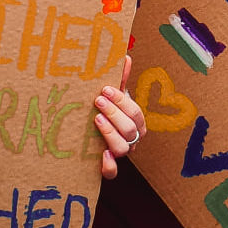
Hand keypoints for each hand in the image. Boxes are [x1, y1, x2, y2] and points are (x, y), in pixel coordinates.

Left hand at [96, 57, 145, 179]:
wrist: (90, 137)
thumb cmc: (106, 113)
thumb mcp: (113, 97)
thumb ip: (119, 80)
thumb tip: (125, 56)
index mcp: (136, 122)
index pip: (135, 112)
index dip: (122, 101)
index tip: (105, 89)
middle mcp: (132, 139)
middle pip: (130, 129)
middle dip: (114, 114)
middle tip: (97, 101)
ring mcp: (121, 153)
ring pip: (124, 148)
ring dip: (110, 133)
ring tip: (96, 120)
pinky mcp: (108, 167)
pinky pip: (112, 172)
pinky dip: (109, 165)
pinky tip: (102, 155)